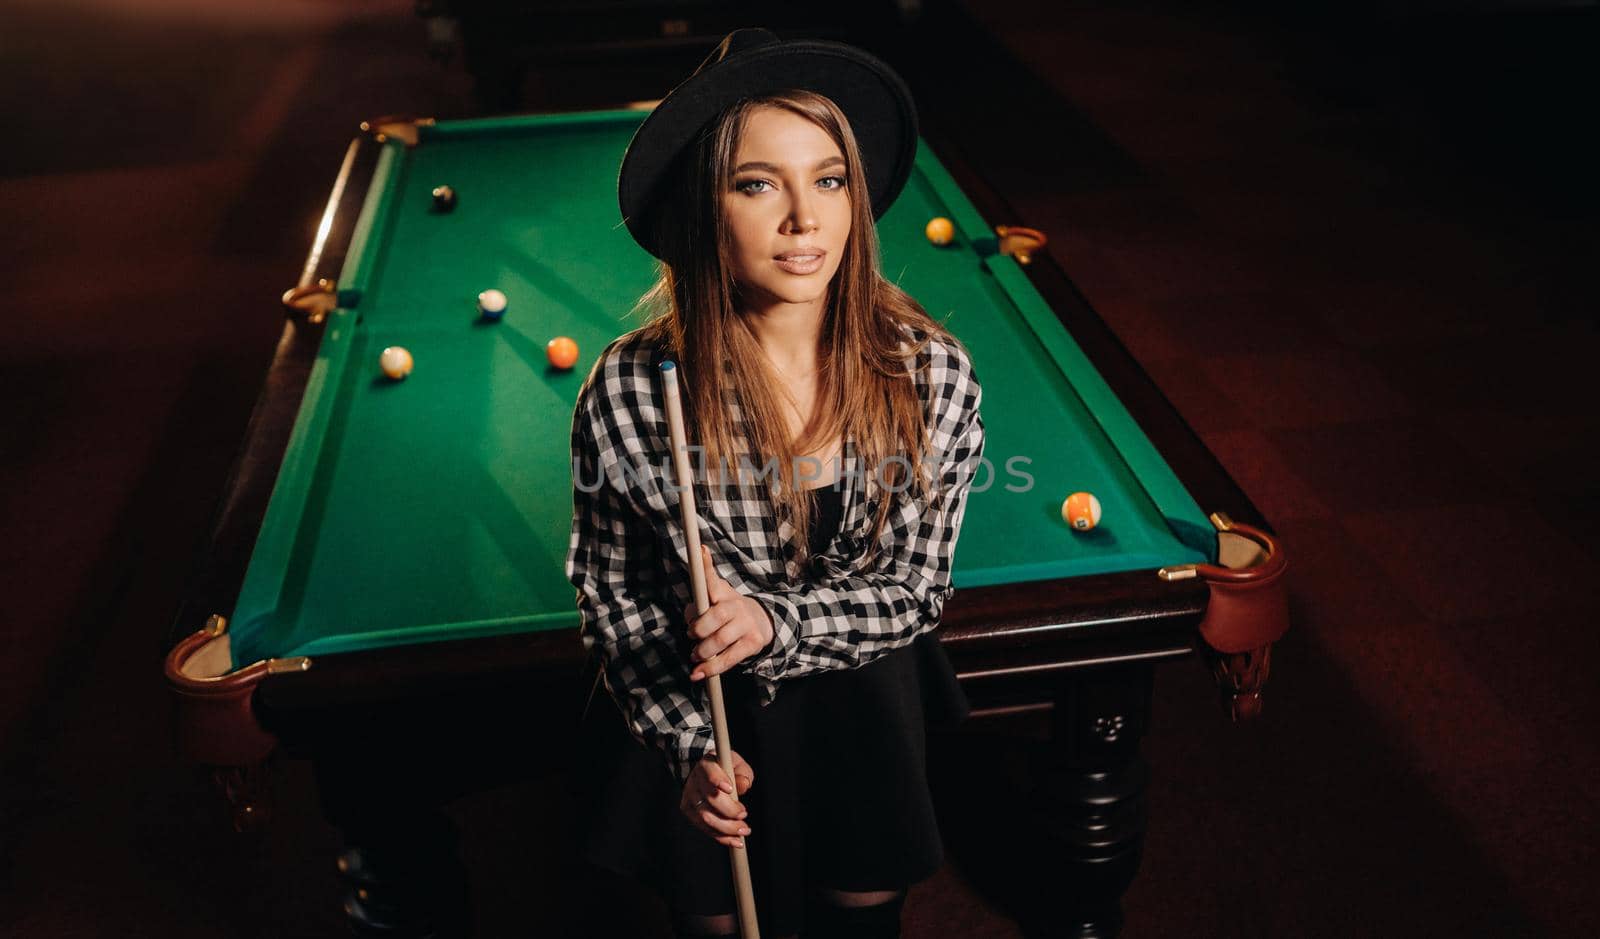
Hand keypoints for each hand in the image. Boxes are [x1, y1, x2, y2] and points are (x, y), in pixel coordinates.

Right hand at [681, 748, 754, 847]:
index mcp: (706, 764)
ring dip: (727, 828)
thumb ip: (743, 775)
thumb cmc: (727, 769)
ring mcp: (689, 797)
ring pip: (706, 817)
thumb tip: (743, 786)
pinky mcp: (688, 811)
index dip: (717, 780)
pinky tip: (735, 840)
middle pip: (709, 799)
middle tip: (744, 814)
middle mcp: (694, 780)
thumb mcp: (738, 766)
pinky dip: (721, 837)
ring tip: (743, 830)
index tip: (730, 789)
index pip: (709, 771)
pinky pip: (704, 828)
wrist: (707, 773)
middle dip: (729, 811)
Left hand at [684, 544, 774, 681]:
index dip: (705, 565)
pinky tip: (699, 674)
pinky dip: (711, 668)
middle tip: (692, 635)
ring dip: (702, 651)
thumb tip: (690, 619)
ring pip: (720, 640)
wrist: (763, 622)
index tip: (700, 549)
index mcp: (723, 593)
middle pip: (715, 615)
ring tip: (695, 655)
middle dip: (698, 628)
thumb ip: (698, 607)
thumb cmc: (728, 612)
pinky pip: (729, 659)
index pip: (712, 578)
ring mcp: (746, 624)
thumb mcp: (715, 602)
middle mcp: (737, 605)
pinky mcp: (753, 643)